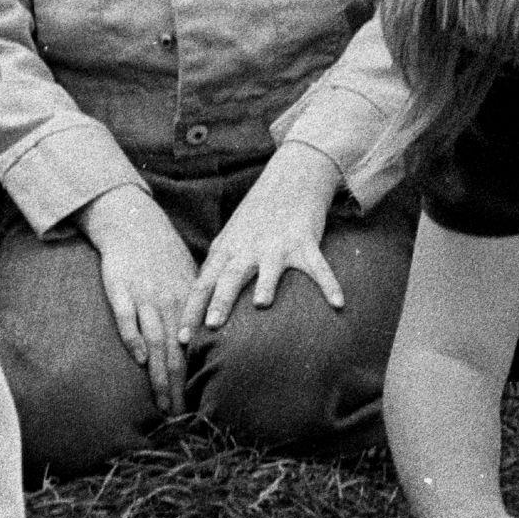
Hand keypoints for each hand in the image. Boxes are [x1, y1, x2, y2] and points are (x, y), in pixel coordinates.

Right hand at [77, 185, 198, 416]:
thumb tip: (199, 347)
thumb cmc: (161, 256)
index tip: (194, 408)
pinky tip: (137, 359)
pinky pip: (127, 316)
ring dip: (158, 376)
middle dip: (177, 389)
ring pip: (155, 341)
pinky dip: (133, 337)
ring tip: (161, 404)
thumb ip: (191, 313)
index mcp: (186, 303)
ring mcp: (144, 296)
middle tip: (178, 419)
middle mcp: (168, 303)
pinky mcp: (120, 288)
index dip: (191, 381)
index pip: (192, 351)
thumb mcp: (186, 281)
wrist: (134, 224)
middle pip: (175, 353)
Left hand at [181, 141, 345, 342]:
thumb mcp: (230, 239)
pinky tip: (338, 304)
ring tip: (262, 304)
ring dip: (266, 284)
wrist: (289, 179)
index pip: (203, 283)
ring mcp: (277, 246)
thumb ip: (216, 268)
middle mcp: (248, 249)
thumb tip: (197, 304)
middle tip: (212, 325)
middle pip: (230, 277)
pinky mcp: (305, 242)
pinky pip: (318, 267)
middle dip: (220, 300)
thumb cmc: (255, 217)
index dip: (191, 311)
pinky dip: (329, 285)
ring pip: (269, 268)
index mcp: (226, 250)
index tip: (180, 339)